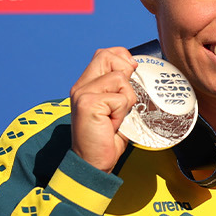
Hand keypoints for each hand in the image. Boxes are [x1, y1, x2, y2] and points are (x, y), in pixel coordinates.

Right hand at [69, 47, 137, 172]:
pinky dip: (123, 112)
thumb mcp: (116, 108)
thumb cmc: (107, 136)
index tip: (132, 72)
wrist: (93, 161)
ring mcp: (83, 93)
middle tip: (124, 98)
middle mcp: (81, 86)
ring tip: (116, 117)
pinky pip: (120, 98)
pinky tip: (112, 124)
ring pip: (120, 79)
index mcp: (86, 84)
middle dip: (126, 73)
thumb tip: (134, 67)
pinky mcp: (89, 104)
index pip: (104, 54)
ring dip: (127, 100)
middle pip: (108, 57)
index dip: (122, 57)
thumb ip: (120, 88)